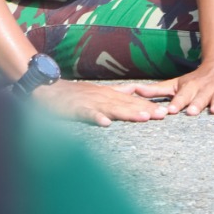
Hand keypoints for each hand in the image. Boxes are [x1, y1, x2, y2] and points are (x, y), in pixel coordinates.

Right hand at [33, 80, 169, 126]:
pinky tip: (105, 124)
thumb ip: (118, 92)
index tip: (166, 111)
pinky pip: (87, 114)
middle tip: (164, 115)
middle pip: (127, 104)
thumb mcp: (99, 92)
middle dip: (146, 109)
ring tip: (144, 117)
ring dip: (128, 112)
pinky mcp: (76, 109)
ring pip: (112, 108)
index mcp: (109, 94)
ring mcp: (90, 102)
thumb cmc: (73, 95)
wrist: (47, 90)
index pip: (132, 100)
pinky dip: (96, 118)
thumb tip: (137, 90)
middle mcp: (102, 97)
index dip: (149, 105)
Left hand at [114, 62, 213, 116]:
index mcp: (190, 87)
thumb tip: (134, 91)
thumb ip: (156, 89)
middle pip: (200, 97)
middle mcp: (205, 88)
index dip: (177, 102)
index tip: (171, 110)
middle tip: (192, 112)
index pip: (182, 96)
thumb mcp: (176, 83)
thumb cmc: (195, 80)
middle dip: (196, 104)